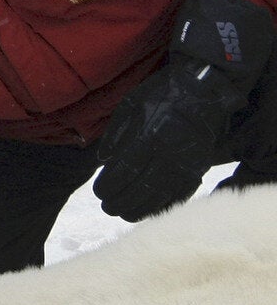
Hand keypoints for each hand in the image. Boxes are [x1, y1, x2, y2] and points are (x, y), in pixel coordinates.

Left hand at [93, 58, 235, 221]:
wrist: (204, 89)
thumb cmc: (161, 94)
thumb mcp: (131, 105)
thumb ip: (115, 134)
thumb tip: (102, 161)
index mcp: (149, 136)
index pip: (125, 170)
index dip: (110, 186)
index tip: (99, 193)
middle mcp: (169, 153)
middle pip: (141, 188)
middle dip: (121, 202)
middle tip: (107, 208)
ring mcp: (187, 162)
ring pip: (161, 195)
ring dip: (140, 209)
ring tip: (124, 214)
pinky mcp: (199, 167)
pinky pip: (181, 193)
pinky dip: (164, 204)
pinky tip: (150, 211)